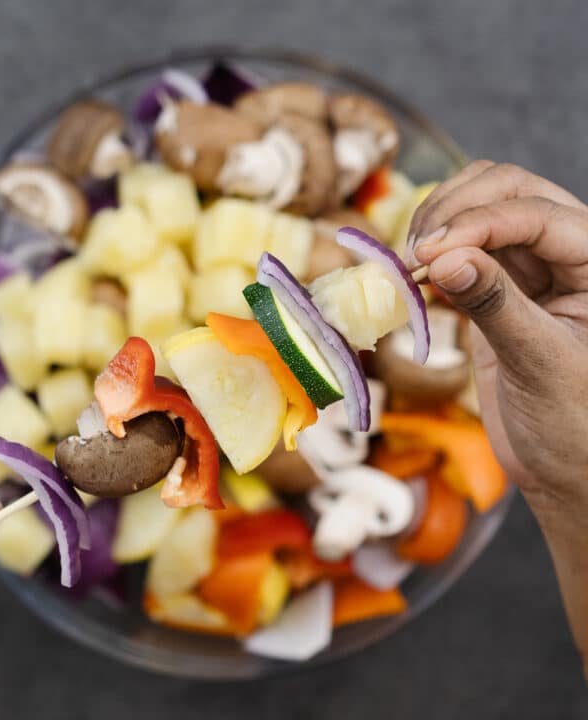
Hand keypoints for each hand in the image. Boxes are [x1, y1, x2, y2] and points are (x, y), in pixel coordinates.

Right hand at [406, 160, 587, 673]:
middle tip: (415, 253)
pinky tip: (412, 277)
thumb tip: (443, 257)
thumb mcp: (541, 364)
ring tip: (410, 263)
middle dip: (455, 210)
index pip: (535, 214)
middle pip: (507, 189)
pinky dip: (431, 256)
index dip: (476, 225)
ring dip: (438, 224)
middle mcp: (570, 252)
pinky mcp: (498, 289)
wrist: (565, 469)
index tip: (425, 253)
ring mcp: (532, 268)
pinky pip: (460, 252)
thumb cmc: (574, 427)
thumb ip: (496, 305)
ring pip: (480, 209)